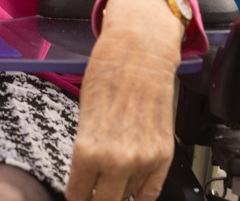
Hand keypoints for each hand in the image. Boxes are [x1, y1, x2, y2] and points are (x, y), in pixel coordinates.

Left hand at [67, 0, 185, 200]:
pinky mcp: (164, 154)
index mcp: (89, 151)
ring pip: (127, 198)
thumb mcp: (82, 116)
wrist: (141, 53)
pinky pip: (152, 191)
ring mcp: (144, 160)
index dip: (75, 195)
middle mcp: (118, 161)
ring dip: (117, 193)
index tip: (77, 193)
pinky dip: (141, 194)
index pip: (78, 195)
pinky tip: (132, 188)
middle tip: (91, 192)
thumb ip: (85, 152)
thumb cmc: (108, 74)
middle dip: (94, 199)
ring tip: (110, 181)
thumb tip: (86, 176)